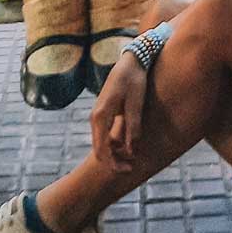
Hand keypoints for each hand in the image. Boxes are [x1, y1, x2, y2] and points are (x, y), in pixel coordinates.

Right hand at [90, 52, 147, 172]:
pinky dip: (113, 145)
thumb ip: (133, 127)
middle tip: (130, 168)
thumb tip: (132, 150)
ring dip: (113, 154)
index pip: (102, 149)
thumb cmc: (134, 81)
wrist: (129, 63)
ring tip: (131, 158)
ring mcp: (97, 116)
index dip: (114, 163)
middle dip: (113, 162)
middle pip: (99, 149)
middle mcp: (95, 118)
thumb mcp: (136, 104)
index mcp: (101, 116)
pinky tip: (128, 146)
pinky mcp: (103, 115)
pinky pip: (104, 136)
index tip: (129, 170)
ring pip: (100, 144)